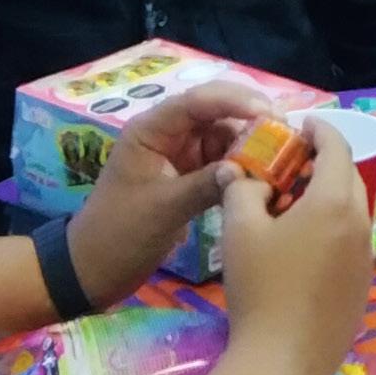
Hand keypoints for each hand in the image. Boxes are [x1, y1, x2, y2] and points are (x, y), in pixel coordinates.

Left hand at [66, 80, 272, 310]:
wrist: (91, 273)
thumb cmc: (119, 235)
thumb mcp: (163, 210)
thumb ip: (205, 184)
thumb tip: (247, 168)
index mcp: (151, 131)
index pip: (198, 101)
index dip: (235, 101)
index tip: (270, 114)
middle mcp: (167, 135)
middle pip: (215, 113)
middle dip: (248, 119)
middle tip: (285, 133)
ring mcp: (178, 156)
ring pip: (222, 136)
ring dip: (247, 144)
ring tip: (278, 157)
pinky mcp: (186, 178)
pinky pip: (219, 162)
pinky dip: (239, 166)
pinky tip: (261, 176)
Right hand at [207, 124, 375, 374]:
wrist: (279, 363)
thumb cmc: (259, 287)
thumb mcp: (239, 229)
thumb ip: (242, 188)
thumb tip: (244, 173)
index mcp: (334, 200)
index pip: (336, 146)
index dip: (319, 129)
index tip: (300, 126)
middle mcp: (360, 223)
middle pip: (347, 177)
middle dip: (322, 164)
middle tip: (290, 169)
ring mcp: (367, 258)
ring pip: (350, 212)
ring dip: (327, 200)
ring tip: (292, 211)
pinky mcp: (363, 288)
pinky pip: (351, 244)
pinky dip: (332, 233)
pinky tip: (303, 253)